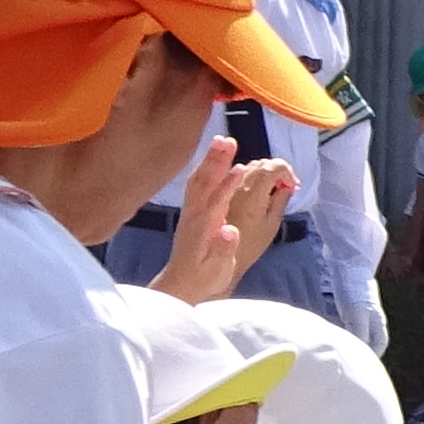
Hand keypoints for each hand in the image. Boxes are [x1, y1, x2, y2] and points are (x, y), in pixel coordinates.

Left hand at [155, 133, 296, 298]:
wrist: (181, 283)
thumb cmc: (204, 278)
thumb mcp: (217, 269)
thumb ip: (224, 249)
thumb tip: (230, 231)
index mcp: (205, 227)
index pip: (217, 201)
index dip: (229, 185)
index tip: (241, 169)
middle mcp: (196, 214)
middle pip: (205, 182)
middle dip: (217, 160)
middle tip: (228, 140)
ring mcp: (191, 211)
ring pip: (200, 179)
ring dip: (211, 159)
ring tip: (223, 140)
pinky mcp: (190, 211)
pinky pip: (196, 184)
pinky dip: (203, 168)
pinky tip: (211, 158)